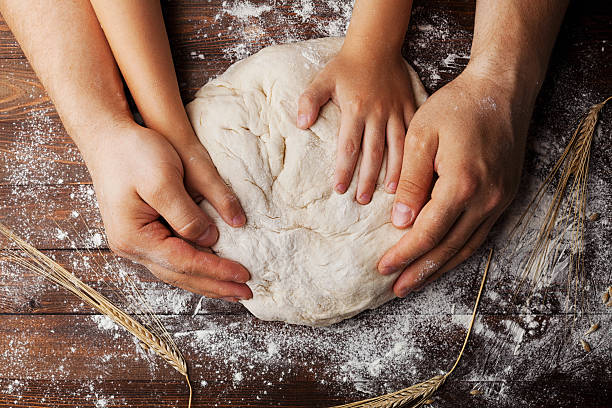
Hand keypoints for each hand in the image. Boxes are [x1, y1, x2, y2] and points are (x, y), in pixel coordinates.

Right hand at [84, 121, 251, 301]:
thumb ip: (186, 214)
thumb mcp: (163, 180)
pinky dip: (195, 267)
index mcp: (135, 237)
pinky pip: (174, 258)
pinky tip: (211, 270)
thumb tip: (210, 239)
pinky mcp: (144, 233)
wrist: (107, 138)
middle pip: (180, 276)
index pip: (184, 262)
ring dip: (206, 282)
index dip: (216, 270)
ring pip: (177, 271)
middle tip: (246, 293)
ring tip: (233, 289)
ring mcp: (136, 242)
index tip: (244, 274)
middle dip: (215, 285)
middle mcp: (132, 247)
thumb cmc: (132, 153)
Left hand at [297, 48, 416, 203]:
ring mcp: (396, 111)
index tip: (340, 189)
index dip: (345, 169)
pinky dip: (415, 153)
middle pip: (373, 153)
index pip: (348, 147)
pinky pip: (414, 133)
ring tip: (392, 194)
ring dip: (395, 172)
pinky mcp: (410, 107)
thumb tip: (301, 124)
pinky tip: (415, 170)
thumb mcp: (323, 78)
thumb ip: (309, 100)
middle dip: (367, 178)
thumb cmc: (347, 65)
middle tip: (362, 200)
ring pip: (397, 147)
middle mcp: (377, 114)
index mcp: (355, 109)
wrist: (376, 44)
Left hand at [378, 66, 532, 296]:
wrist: (501, 90)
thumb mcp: (421, 137)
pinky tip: (443, 259)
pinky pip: (480, 234)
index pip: (427, 233)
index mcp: (461, 184)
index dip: (404, 253)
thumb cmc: (456, 107)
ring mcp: (499, 200)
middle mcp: (486, 199)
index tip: (382, 267)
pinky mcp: (504, 196)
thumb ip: (410, 182)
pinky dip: (459, 251)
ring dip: (440, 267)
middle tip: (397, 288)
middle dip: (420, 271)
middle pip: (448, 248)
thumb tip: (400, 222)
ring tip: (416, 282)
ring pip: (466, 246)